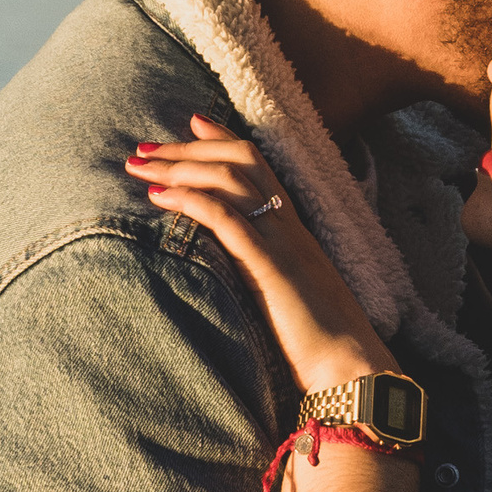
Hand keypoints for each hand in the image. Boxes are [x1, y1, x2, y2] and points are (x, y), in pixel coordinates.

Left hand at [128, 121, 396, 392]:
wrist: (352, 369)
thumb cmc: (323, 348)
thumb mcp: (292, 300)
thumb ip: (268, 277)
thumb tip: (238, 276)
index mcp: (295, 231)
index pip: (259, 166)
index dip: (224, 139)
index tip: (192, 122)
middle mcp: (289, 226)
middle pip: (239, 161)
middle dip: (187, 148)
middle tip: (143, 147)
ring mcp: (282, 242)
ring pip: (229, 179)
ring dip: (178, 166)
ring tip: (139, 165)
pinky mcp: (270, 266)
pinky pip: (226, 218)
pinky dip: (190, 199)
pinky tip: (159, 197)